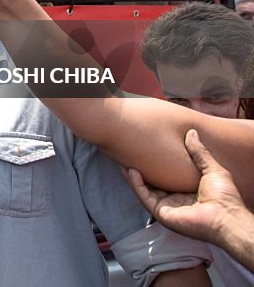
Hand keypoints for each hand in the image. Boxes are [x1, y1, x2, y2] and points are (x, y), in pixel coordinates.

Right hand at [127, 129, 245, 246]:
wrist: (226, 217)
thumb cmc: (225, 197)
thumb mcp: (212, 169)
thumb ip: (199, 152)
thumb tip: (191, 133)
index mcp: (188, 191)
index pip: (167, 175)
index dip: (156, 163)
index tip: (148, 148)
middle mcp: (176, 199)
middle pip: (153, 182)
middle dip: (141, 169)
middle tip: (130, 153)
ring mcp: (168, 207)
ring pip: (145, 189)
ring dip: (134, 175)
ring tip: (124, 159)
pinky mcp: (162, 213)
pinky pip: (145, 197)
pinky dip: (137, 184)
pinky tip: (132, 171)